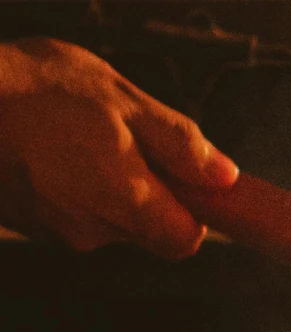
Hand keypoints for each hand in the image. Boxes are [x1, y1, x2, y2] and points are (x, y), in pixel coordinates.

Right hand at [0, 40, 236, 258]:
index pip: (184, 240)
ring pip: (105, 215)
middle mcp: (91, 231)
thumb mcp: (125, 103)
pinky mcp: (27, 222)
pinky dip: (70, 182)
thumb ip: (179, 145)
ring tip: (77, 131)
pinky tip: (50, 144)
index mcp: (128, 204)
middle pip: (146, 227)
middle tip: (123, 134)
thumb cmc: (40, 91)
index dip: (194, 209)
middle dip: (147, 186)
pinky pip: (68, 209)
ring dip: (105, 180)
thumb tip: (224, 176)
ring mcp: (54, 230)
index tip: (189, 176)